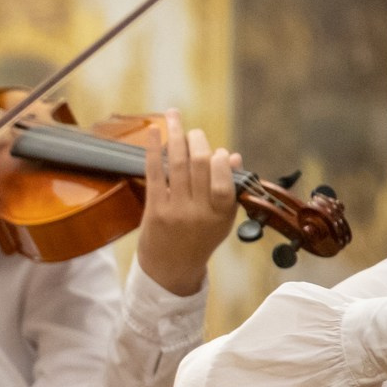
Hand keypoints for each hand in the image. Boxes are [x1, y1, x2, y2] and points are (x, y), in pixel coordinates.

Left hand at [134, 111, 238, 296]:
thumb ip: (228, 189)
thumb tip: (232, 155)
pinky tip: (154, 131)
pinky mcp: (154, 208)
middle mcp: (199, 212)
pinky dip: (155, 148)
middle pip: (200, 165)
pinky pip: (155, 172)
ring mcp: (175, 210)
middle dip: (197, 140)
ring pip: (178, 164)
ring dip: (177, 135)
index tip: (216, 152)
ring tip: (174, 117)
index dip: (219, 160)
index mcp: (221, 214)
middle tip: (193, 131)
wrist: (170, 269)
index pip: (225, 179)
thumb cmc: (199, 240)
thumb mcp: (222, 220)